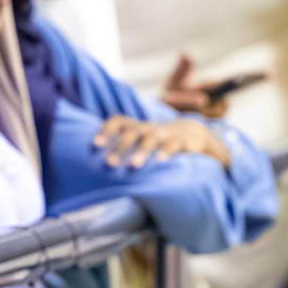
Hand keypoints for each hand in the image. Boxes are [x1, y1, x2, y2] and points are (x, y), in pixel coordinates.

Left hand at [95, 115, 231, 168]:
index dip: (107, 129)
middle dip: (120, 146)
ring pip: (152, 138)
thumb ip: (121, 145)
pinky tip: (160, 161)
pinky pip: (175, 143)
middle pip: (133, 132)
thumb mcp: (140, 141)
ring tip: (133, 166)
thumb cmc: (157, 142)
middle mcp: (149, 128)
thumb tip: (94, 156)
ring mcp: (166, 133)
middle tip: (109, 163)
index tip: (95, 144)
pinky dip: (167, 151)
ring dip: (142, 151)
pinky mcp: (184, 140)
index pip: (119, 121)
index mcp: (137, 127)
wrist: (193, 134)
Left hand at [162, 53, 264, 117]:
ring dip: (195, 110)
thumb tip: (186, 53)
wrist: (162, 115)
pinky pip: (205, 124)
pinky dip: (193, 119)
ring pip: (212, 115)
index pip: (237, 82)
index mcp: (214, 87)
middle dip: (206, 103)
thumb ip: (182, 69)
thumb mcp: (174, 80)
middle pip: (223, 105)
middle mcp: (219, 102)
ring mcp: (215, 118)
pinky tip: (184, 118)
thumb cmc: (170, 95)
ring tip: (180, 108)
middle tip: (195, 100)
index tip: (272, 74)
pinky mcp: (209, 131)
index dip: (255, 78)